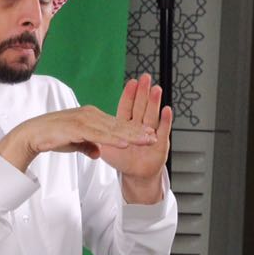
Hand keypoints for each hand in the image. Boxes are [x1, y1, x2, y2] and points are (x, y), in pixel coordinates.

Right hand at [0, 105, 156, 171]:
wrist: (32, 135)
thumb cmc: (51, 137)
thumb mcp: (74, 143)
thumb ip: (88, 146)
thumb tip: (98, 153)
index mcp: (91, 117)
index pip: (116, 124)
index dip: (133, 130)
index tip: (147, 136)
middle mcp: (90, 115)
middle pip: (118, 125)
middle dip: (137, 131)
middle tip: (154, 137)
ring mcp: (84, 119)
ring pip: (112, 129)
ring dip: (130, 135)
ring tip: (146, 140)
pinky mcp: (77, 127)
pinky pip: (99, 134)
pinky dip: (113, 139)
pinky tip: (125, 143)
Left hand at [99, 74, 171, 202]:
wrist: (139, 177)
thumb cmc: (125, 162)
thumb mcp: (108, 150)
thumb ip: (99, 140)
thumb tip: (86, 132)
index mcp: (128, 128)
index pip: (128, 109)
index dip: (130, 96)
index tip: (132, 82)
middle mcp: (141, 130)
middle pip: (141, 107)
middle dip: (143, 93)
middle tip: (146, 77)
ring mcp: (152, 136)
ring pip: (152, 116)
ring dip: (154, 103)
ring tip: (156, 89)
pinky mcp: (161, 147)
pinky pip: (163, 132)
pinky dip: (165, 121)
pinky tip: (167, 111)